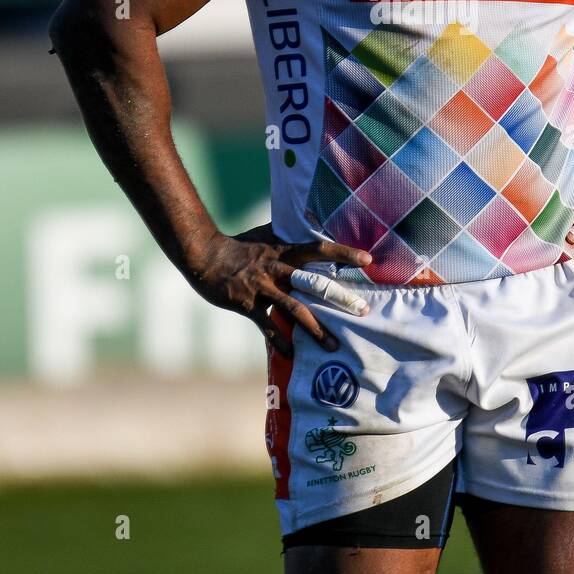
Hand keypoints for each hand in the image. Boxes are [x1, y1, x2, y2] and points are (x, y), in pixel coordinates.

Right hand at [191, 226, 372, 356]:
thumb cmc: (240, 244)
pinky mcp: (248, 304)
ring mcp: (263, 288)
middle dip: (341, 299)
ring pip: (295, 310)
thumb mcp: (267, 233)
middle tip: (364, 311)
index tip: (367, 260)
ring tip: (333, 345)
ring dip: (316, 329)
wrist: (206, 256)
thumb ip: (289, 232)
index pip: (320, 249)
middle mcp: (278, 269)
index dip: (344, 253)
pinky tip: (292, 355)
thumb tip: (310, 219)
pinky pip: (267, 326)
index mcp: (285, 251)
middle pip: (315, 284)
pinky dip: (280, 341)